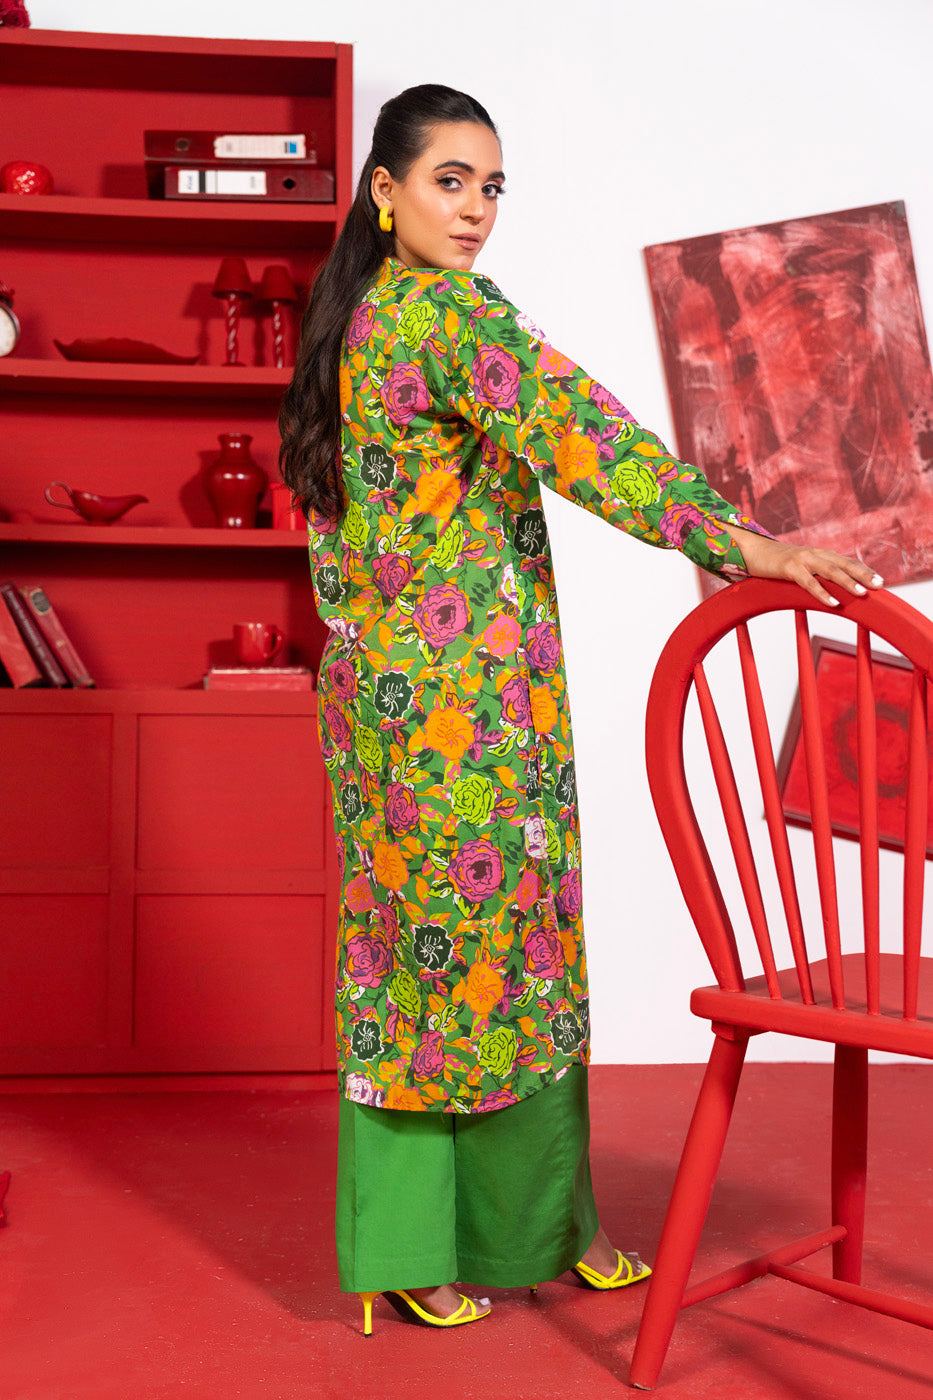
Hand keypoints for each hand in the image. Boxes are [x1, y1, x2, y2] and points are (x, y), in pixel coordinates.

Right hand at [723, 524, 883, 606]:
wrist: (753, 551)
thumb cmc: (779, 563)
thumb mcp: (803, 566)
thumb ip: (818, 573)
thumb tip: (834, 587)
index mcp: (821, 554)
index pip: (848, 561)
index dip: (864, 570)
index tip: (880, 581)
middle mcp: (816, 554)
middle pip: (845, 564)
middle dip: (863, 574)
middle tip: (879, 585)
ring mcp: (803, 559)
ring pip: (831, 571)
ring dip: (848, 582)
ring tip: (862, 593)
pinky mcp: (790, 568)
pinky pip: (809, 582)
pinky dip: (822, 592)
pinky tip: (833, 602)